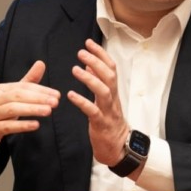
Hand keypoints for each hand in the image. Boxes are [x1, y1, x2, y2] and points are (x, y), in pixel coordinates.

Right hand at [0, 61, 59, 154]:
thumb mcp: (12, 95)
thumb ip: (28, 81)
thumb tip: (41, 63)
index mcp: (2, 89)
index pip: (23, 87)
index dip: (41, 90)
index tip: (57, 95)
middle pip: (18, 96)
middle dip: (38, 98)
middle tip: (55, 102)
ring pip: (12, 109)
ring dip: (32, 109)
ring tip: (48, 111)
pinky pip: (7, 126)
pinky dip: (21, 125)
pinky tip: (35, 125)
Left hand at [67, 39, 128, 165]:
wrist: (119, 148)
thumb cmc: (110, 122)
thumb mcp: (105, 100)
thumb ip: (98, 82)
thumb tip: (90, 65)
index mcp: (113, 92)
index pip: (111, 68)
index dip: (101, 54)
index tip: (88, 43)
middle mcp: (113, 99)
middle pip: (109, 76)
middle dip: (96, 62)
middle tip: (81, 52)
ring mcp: (108, 111)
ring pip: (103, 91)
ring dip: (90, 79)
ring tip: (75, 69)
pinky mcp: (101, 124)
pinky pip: (93, 111)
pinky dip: (82, 102)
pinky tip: (71, 95)